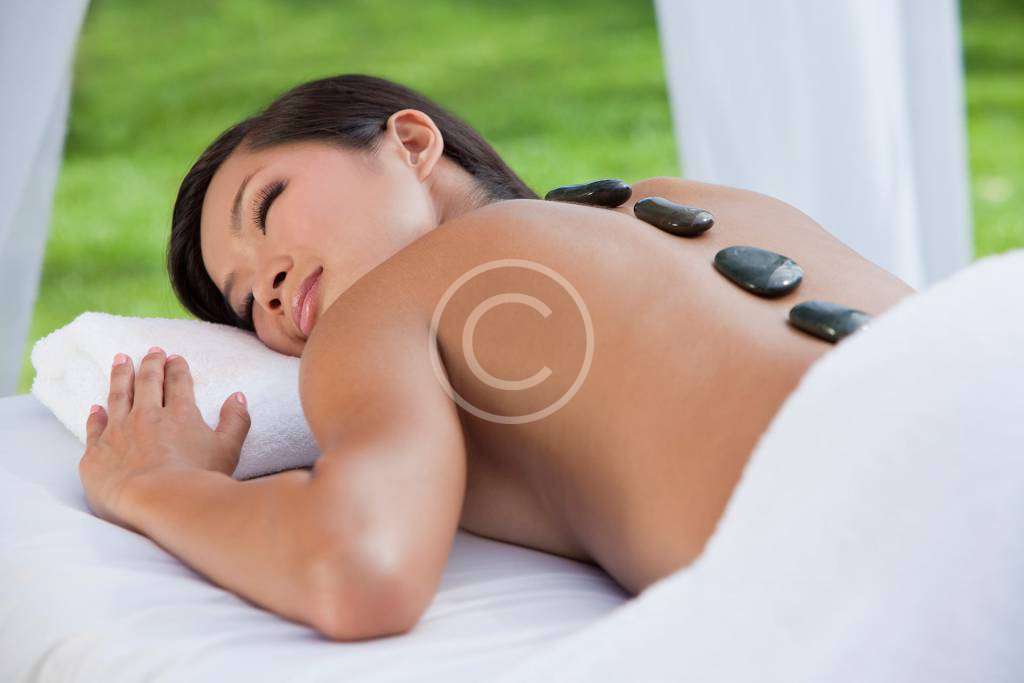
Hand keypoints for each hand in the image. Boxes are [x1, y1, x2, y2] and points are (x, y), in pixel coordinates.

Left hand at [79, 346, 250, 530]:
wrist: (160, 501)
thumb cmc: (198, 478)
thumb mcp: (229, 449)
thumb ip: (236, 420)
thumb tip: (238, 397)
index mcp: (179, 414)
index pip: (178, 382)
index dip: (177, 368)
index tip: (175, 358)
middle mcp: (147, 416)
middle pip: (147, 382)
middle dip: (150, 364)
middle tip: (151, 351)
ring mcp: (120, 432)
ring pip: (118, 396)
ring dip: (120, 376)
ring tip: (120, 361)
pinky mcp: (98, 452)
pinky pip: (95, 427)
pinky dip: (95, 415)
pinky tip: (95, 407)